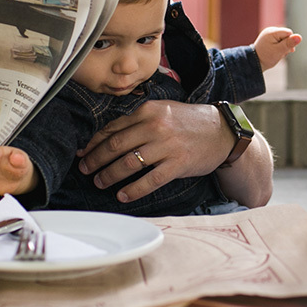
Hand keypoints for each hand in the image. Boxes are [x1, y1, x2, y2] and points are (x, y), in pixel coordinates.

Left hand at [77, 101, 231, 202]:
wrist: (223, 132)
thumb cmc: (189, 123)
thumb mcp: (163, 112)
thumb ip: (137, 122)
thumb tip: (106, 138)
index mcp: (148, 111)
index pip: (113, 128)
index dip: (94, 143)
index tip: (83, 154)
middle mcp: (156, 126)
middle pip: (116, 146)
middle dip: (95, 161)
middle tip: (85, 171)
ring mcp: (167, 146)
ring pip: (129, 163)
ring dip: (110, 176)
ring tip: (100, 183)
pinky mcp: (178, 164)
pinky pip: (150, 180)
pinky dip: (133, 190)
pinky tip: (122, 195)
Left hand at [254, 27, 301, 70]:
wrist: (254, 63)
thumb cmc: (266, 57)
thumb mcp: (279, 51)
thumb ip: (289, 43)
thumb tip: (299, 37)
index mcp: (272, 32)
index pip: (289, 33)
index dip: (289, 42)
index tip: (283, 50)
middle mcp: (270, 30)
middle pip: (287, 36)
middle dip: (286, 45)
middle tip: (279, 53)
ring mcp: (270, 34)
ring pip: (284, 39)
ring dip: (284, 47)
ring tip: (277, 53)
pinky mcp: (270, 38)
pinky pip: (280, 41)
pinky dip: (280, 47)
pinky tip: (276, 52)